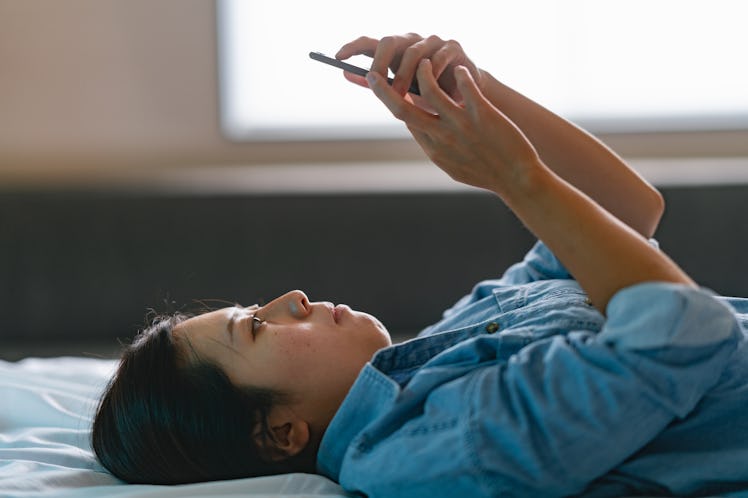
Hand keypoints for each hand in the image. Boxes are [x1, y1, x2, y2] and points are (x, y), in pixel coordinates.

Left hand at [336, 34, 482, 105]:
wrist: (464, 97)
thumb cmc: (427, 94)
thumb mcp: (400, 92)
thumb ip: (375, 83)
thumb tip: (346, 73)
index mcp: (395, 51)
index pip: (369, 43)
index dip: (353, 47)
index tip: (337, 57)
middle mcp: (411, 41)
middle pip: (388, 42)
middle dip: (380, 64)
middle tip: (377, 85)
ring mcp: (432, 42)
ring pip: (413, 52)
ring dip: (404, 75)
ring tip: (401, 95)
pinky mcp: (453, 47)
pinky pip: (439, 57)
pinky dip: (434, 72)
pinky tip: (433, 87)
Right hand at [365, 58, 541, 194]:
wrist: (516, 180)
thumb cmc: (486, 173)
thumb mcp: (452, 165)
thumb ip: (436, 148)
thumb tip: (422, 133)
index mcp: (432, 149)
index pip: (405, 120)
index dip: (392, 101)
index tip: (386, 88)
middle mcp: (441, 136)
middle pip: (402, 109)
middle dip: (383, 89)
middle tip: (373, 73)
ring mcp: (461, 125)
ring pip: (430, 91)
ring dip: (423, 71)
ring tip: (424, 60)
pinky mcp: (482, 115)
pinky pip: (466, 88)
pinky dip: (460, 75)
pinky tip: (459, 69)